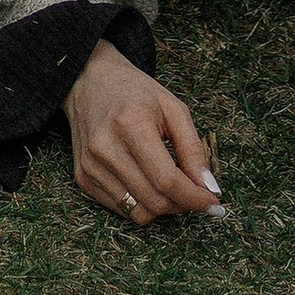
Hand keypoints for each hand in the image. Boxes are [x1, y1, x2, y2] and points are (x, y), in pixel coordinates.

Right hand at [64, 39, 225, 225]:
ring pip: (138, 213)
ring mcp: (91, 166)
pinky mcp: (83, 177)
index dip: (194, 197)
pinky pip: (121, 209)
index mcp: (131, 125)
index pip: (166, 180)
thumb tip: (209, 187)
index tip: (211, 201)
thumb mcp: (173, 108)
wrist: (89, 81)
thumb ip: (193, 149)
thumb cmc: (134, 92)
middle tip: (194, 193)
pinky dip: (141, 203)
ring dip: (162, 207)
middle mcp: (106, 149)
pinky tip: (146, 182)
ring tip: (170, 186)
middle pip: (154, 201)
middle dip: (182, 204)